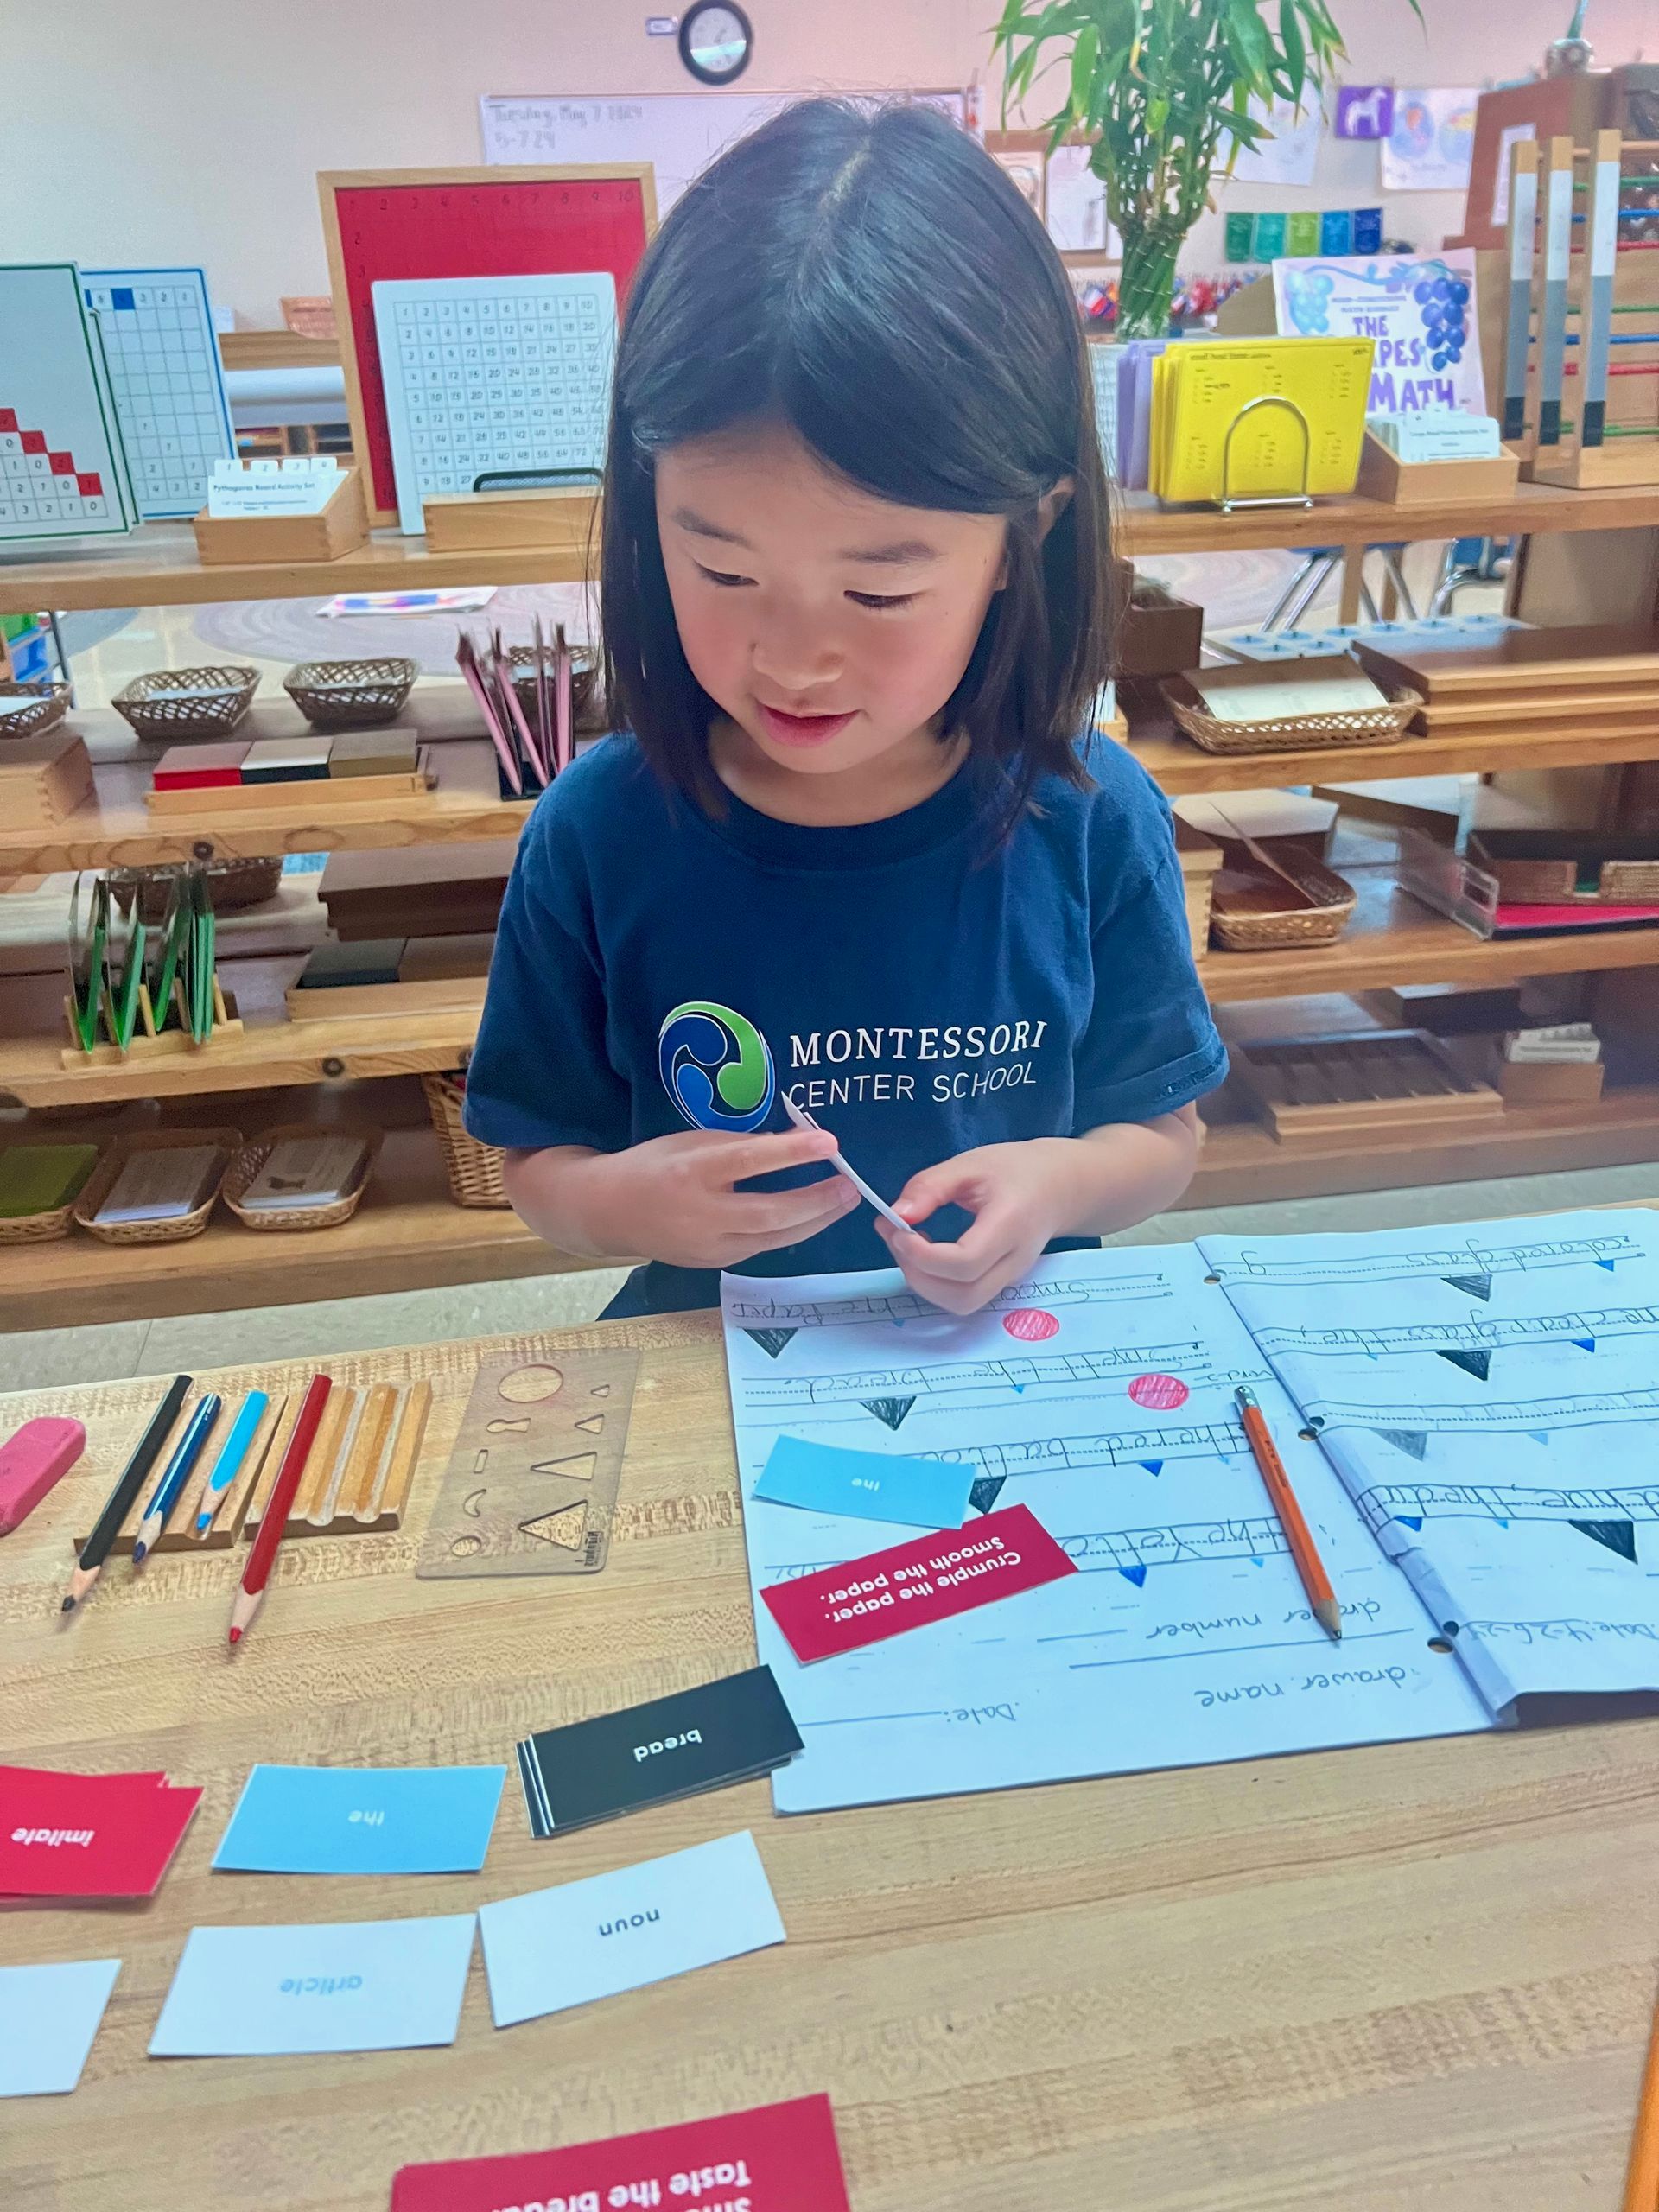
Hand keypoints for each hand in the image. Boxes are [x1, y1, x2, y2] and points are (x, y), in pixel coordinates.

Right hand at [562, 1126, 857, 1269]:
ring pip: (773, 1237)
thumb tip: (795, 1141)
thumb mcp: (693, 1142)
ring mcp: (709, 1245)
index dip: (791, 1152)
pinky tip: (813, 1216)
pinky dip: (790, 1231)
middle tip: (850, 1185)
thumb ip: (742, 1145)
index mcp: (692, 1172)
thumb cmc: (654, 1166)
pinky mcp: (715, 1262)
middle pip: (770, 1213)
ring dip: (814, 1220)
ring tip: (843, 1202)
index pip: (749, 1161)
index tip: (829, 1143)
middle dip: (817, 1201)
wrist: (609, 1212)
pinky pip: (762, 1246)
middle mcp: (701, 1214)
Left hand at [874, 1139, 1080, 1314]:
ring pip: (962, 1304)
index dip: (923, 1256)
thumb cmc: (1018, 1171)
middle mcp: (1014, 1261)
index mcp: (1010, 1226)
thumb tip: (897, 1214)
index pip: (966, 1263)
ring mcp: (1010, 1277)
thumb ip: (931, 1186)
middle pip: (963, 1296)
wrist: (1062, 1187)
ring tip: (907, 1246)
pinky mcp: (1001, 1282)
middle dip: (918, 1275)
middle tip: (896, 1238)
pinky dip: (936, 1284)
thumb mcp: (971, 1164)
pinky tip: (925, 1254)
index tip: (898, 1229)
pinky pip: (964, 1296)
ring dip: (925, 1284)